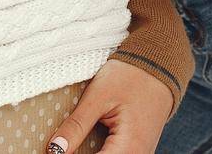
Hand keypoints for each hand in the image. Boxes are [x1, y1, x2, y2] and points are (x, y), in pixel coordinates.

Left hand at [45, 58, 171, 153]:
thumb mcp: (98, 97)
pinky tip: (82, 145)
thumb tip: (54, 149)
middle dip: (78, 153)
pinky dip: (99, 150)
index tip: (52, 151)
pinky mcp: (136, 150)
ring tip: (68, 144)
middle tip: (57, 147)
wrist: (159, 65)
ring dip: (87, 152)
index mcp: (128, 148)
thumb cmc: (131, 76)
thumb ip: (76, 125)